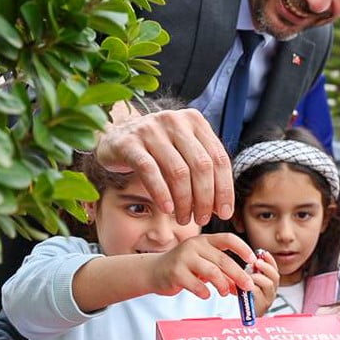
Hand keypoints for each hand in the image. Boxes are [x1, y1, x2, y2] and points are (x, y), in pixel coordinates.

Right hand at [95, 106, 232, 225]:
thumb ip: (202, 171)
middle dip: (206, 198)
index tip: (225, 213)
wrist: (114, 139)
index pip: (219, 158)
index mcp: (195, 121)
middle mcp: (175, 121)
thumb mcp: (183, 152)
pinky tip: (167, 209)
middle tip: (202, 219)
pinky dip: (161, 193)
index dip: (224, 189)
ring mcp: (151, 130)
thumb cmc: (155, 151)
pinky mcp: (129, 143)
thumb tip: (221, 207)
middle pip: (201, 165)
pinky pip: (150, 171)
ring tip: (184, 218)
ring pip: (178, 171)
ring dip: (184, 201)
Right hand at [150, 234, 256, 298]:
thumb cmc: (183, 268)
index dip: (243, 248)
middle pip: (223, 260)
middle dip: (239, 275)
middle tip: (248, 287)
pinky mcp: (175, 272)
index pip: (228, 239)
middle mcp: (195, 245)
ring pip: (211, 271)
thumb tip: (242, 286)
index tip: (254, 260)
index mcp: (205, 240)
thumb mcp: (204, 266)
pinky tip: (206, 295)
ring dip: (223, 284)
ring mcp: (184, 258)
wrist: (154, 271)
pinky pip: (196, 284)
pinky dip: (204, 292)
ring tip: (225, 292)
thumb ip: (222, 273)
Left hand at [249, 250, 279, 315]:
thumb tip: (250, 259)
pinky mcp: (262, 307)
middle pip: (275, 276)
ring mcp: (268, 299)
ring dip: (258, 277)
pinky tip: (245, 286)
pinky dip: (251, 287)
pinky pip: (258, 293)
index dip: (270, 261)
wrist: (246, 317)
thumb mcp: (251, 283)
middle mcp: (272, 291)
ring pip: (268, 284)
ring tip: (249, 276)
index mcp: (270, 284)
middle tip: (256, 263)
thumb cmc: (247, 298)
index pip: (274, 269)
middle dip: (266, 267)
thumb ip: (253, 273)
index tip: (263, 253)